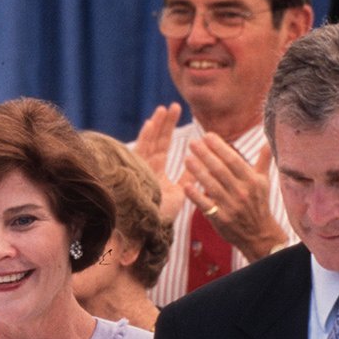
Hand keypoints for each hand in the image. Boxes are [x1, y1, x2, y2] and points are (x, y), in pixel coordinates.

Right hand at [135, 103, 183, 223]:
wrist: (148, 232)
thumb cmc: (161, 218)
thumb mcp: (180, 194)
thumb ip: (189, 180)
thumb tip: (203, 169)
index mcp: (154, 174)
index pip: (161, 149)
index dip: (166, 132)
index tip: (173, 116)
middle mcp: (145, 169)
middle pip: (155, 142)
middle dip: (164, 124)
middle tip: (173, 106)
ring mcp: (139, 170)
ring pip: (148, 143)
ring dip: (157, 125)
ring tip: (165, 108)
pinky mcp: (135, 172)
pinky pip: (140, 151)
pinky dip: (146, 137)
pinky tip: (152, 123)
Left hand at [181, 131, 286, 261]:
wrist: (259, 235)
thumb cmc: (259, 204)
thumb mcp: (264, 182)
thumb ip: (263, 161)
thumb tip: (268, 142)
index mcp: (252, 181)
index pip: (233, 160)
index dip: (220, 147)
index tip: (207, 135)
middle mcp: (242, 192)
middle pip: (220, 170)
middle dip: (205, 155)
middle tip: (192, 142)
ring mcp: (231, 206)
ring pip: (211, 186)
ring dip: (198, 171)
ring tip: (187, 159)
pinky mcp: (221, 219)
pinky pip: (206, 205)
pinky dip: (195, 195)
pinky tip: (185, 185)